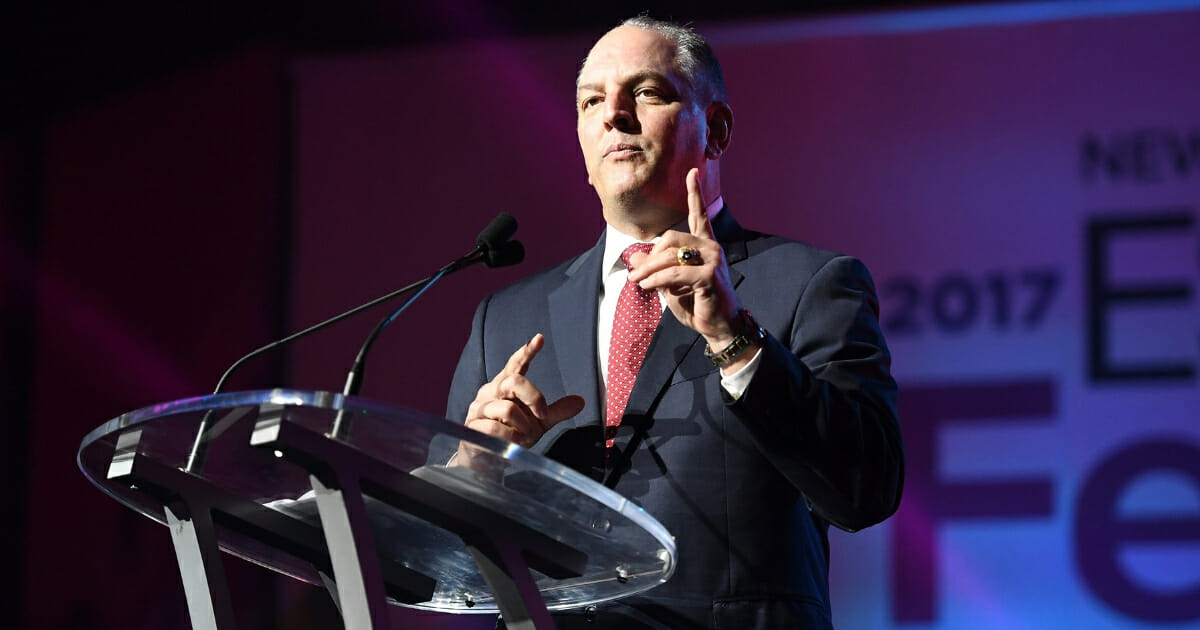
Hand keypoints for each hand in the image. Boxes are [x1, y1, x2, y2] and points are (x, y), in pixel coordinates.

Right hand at [463, 333, 584, 447]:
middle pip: (514, 381)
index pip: (516, 364)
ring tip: (523, 436)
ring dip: (523, 425)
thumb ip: (556, 411)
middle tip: (542, 414)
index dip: (526, 351)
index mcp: (505, 385)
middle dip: (534, 398)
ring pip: (507, 409)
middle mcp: (490, 392)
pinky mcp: (472, 426)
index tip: (539, 339)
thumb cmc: (512, 434)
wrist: (488, 458)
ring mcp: (479, 408)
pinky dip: (510, 437)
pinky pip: (495, 428)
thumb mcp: (538, 423)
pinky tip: (512, 443)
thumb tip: (581, 401)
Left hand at [627, 169, 748, 358]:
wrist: (719, 327)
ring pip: (670, 255)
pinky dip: (657, 280)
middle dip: (649, 257)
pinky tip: (647, 287)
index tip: (693, 172)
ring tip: (637, 281)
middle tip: (635, 274)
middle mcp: (711, 247)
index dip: (695, 193)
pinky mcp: (710, 275)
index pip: (698, 214)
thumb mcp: (671, 285)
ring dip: (648, 270)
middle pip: (671, 238)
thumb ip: (658, 269)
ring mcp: (713, 259)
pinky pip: (675, 273)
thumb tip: (636, 258)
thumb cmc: (698, 304)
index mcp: (705, 245)